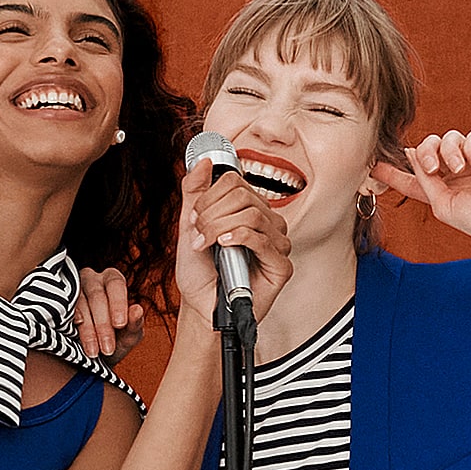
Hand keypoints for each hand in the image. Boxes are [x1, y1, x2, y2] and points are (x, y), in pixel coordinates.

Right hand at [71, 266, 144, 361]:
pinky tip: (74, 331)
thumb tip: (138, 309)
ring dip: (87, 330)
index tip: (120, 325)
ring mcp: (72, 289)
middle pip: (97, 296)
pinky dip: (69, 321)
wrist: (93, 358)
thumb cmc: (115, 341)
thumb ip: (135, 324)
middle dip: (103, 324)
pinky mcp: (57, 302)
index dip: (118, 303)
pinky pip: (62, 308)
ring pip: (79, 304)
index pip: (116, 285)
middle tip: (108, 348)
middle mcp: (92, 279)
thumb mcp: (128, 335)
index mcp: (113, 281)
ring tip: (93, 352)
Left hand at [171, 159, 289, 319]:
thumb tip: (204, 162)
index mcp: (249, 211)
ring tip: (207, 244)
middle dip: (212, 212)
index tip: (194, 216)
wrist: (200, 307)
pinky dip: (238, 237)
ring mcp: (276, 245)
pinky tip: (223, 246)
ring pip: (254, 214)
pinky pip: (262, 239)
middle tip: (198, 232)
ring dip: (221, 226)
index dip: (209, 195)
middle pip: (244, 195)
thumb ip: (194, 192)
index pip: (235, 182)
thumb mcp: (189, 226)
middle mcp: (267, 225)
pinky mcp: (281, 266)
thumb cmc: (200, 273)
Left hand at [369, 130, 470, 275]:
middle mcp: (457, 177)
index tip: (374, 163)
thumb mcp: (445, 206)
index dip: (393, 170)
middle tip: (431, 166)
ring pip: (449, 139)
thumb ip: (424, 181)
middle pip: (428, 150)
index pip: (412, 178)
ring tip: (461, 169)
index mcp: (443, 194)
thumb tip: (411, 155)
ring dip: (449, 151)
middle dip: (424, 153)